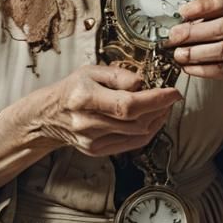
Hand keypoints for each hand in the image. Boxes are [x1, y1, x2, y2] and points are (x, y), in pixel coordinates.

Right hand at [37, 64, 179, 156]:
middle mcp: (87, 122)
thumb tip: (143, 83)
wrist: (49, 115)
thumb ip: (118, 75)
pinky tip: (152, 120)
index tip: (173, 92)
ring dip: (157, 120)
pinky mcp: (97, 151)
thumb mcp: (91, 71)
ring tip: (163, 106)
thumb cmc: (72, 89)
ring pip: (138, 134)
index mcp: (84, 98)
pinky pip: (132, 144)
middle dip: (160, 108)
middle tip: (169, 96)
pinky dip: (148, 132)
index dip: (155, 100)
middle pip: (136, 121)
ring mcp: (92, 140)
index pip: (127, 104)